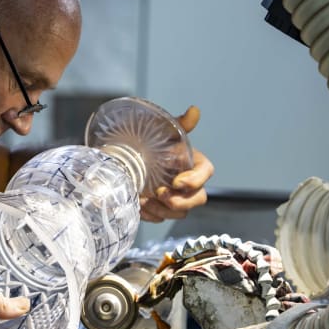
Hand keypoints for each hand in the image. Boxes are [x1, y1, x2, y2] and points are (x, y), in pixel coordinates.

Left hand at [140, 105, 214, 221]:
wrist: (122, 151)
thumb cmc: (148, 137)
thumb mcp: (162, 128)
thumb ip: (180, 124)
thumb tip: (194, 110)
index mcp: (193, 161)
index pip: (206, 173)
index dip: (195, 180)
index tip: (176, 182)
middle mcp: (187, 182)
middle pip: (198, 199)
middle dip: (181, 201)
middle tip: (160, 194)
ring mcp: (173, 196)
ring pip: (180, 213)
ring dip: (164, 210)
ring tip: (144, 200)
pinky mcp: (159, 208)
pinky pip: (160, 218)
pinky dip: (150, 215)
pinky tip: (137, 205)